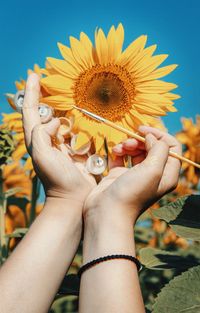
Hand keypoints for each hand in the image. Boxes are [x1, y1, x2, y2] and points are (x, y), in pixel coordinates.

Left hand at [22, 73, 95, 202]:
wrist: (74, 198)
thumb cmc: (57, 178)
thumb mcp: (42, 155)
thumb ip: (42, 134)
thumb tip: (54, 120)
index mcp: (37, 140)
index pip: (30, 111)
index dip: (31, 92)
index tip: (34, 74)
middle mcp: (48, 139)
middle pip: (45, 112)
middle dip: (46, 96)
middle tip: (52, 80)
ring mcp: (63, 144)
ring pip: (62, 119)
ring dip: (64, 108)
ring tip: (70, 94)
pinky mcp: (77, 149)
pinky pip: (77, 131)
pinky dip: (79, 122)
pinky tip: (84, 116)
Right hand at [84, 126, 181, 222]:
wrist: (107, 212)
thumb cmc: (132, 193)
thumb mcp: (153, 170)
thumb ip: (158, 149)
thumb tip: (151, 137)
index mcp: (167, 174)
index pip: (171, 147)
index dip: (159, 135)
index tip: (143, 131)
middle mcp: (153, 174)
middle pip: (152, 147)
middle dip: (140, 140)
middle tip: (129, 142)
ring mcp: (136, 174)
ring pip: (136, 150)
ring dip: (128, 144)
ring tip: (120, 148)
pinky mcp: (120, 175)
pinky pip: (122, 156)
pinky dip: (119, 151)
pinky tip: (114, 152)